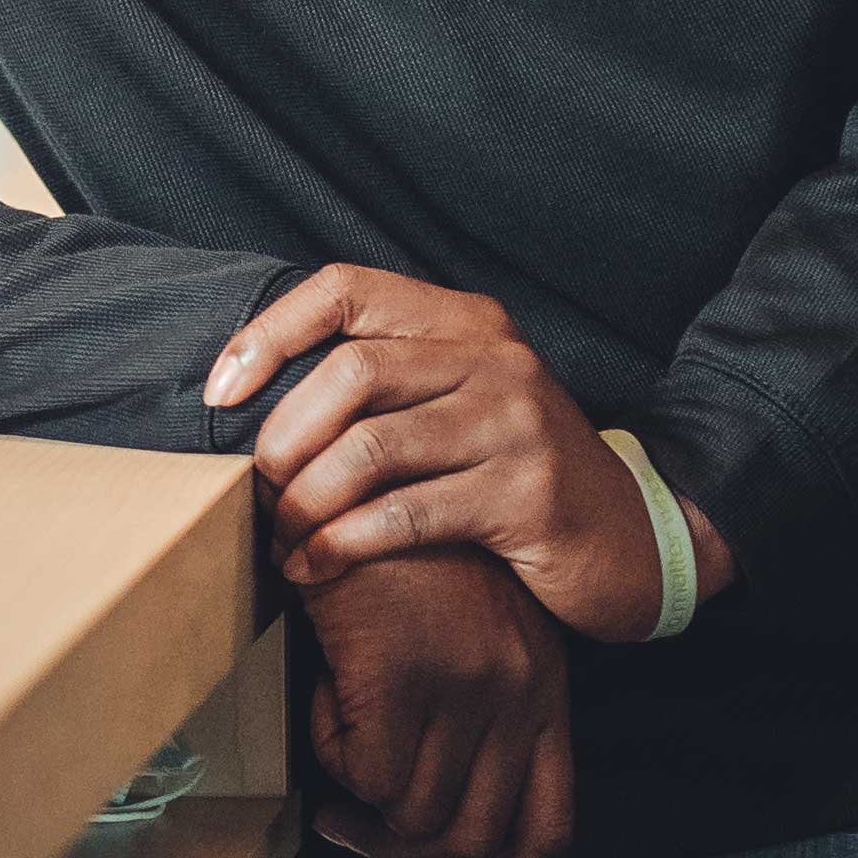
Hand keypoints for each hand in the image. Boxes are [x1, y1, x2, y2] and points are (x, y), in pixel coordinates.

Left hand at [206, 265, 738, 639]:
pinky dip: (342, 544)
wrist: (637, 540)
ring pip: (370, 449)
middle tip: (256, 486)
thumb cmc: (520, 475)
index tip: (220, 392)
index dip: (269, 332)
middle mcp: (495, 360)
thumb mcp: (463, 405)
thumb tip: (257, 394)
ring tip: (279, 535)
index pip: (344, 289)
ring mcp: (516, 426)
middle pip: (351, 372)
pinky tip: (313, 568)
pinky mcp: (525, 498)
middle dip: (283, 435)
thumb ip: (389, 383)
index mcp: (468, 323)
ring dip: (304, 500)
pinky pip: (406, 515)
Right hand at [295, 545, 575, 857]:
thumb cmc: (395, 551)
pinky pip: (363, 774)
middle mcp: (523, 693)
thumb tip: (418, 815)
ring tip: (329, 739)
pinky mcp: (407, 675)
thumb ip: (467, 712)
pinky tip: (320, 699)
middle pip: (473, 838)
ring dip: (357, 801)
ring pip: (411, 816)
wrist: (352, 467)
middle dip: (402, 856)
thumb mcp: (463, 631)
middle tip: (346, 826)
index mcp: (545, 687)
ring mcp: (469, 686)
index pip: (546, 828)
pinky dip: (330, 754)